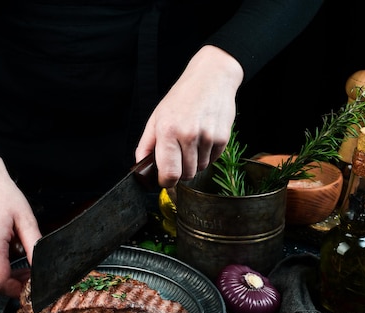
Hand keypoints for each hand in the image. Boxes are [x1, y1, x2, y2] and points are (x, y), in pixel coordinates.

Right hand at [0, 157, 41, 296]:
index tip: (32, 286)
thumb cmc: (3, 194)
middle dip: (12, 288)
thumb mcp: (25, 218)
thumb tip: (42, 266)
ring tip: (24, 271)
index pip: (1, 280)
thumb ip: (34, 245)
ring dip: (5, 280)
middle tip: (31, 281)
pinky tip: (12, 263)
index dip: (18, 288)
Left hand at [135, 45, 243, 187]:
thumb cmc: (182, 98)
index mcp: (168, 131)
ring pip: (200, 169)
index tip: (165, 179)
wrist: (211, 78)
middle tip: (178, 157)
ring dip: (195, 162)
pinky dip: (207, 155)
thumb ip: (146, 145)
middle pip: (186, 174)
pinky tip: (203, 138)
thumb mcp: (156, 117)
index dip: (166, 182)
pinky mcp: (223, 138)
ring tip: (191, 142)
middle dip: (180, 172)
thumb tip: (141, 167)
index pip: (169, 173)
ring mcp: (207, 137)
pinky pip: (212, 160)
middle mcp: (188, 135)